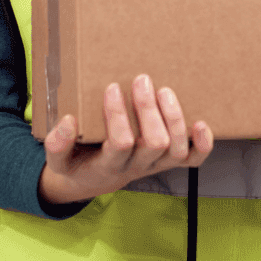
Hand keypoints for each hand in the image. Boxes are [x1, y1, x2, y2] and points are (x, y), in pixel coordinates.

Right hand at [38, 75, 213, 204]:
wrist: (92, 180)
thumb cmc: (78, 161)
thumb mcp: (59, 159)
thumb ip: (58, 144)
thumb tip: (68, 122)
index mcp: (108, 165)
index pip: (120, 143)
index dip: (119, 116)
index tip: (112, 88)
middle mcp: (137, 167)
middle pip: (154, 143)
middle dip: (149, 110)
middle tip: (141, 81)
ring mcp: (156, 165)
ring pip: (175, 149)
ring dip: (174, 118)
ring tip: (163, 91)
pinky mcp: (169, 161)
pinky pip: (193, 160)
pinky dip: (202, 144)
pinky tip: (201, 123)